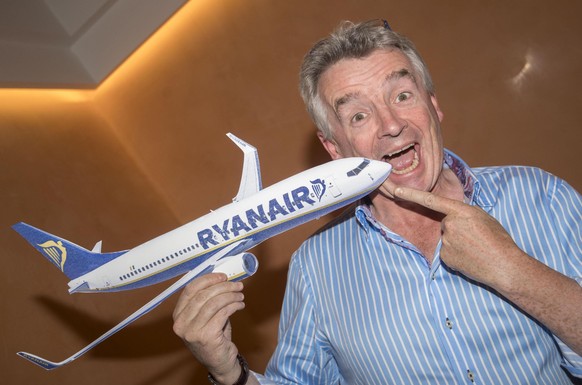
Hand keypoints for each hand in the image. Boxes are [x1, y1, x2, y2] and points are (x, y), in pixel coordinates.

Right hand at [173, 273, 245, 383]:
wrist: (219, 362)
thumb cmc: (213, 336)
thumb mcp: (204, 317)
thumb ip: (207, 300)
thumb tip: (222, 280)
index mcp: (178, 315)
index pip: (190, 289)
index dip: (208, 279)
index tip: (223, 276)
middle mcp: (181, 323)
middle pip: (203, 295)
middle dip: (223, 287)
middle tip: (237, 285)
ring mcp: (192, 331)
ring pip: (214, 303)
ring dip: (231, 296)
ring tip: (240, 296)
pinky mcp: (206, 337)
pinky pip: (222, 313)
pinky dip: (234, 306)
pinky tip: (240, 306)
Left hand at [393, 186, 523, 288]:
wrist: (504, 265)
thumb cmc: (498, 239)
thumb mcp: (483, 217)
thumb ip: (464, 213)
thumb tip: (452, 215)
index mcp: (460, 212)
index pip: (431, 201)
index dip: (412, 195)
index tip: (396, 192)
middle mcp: (449, 225)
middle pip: (445, 223)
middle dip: (456, 228)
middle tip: (475, 236)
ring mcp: (445, 242)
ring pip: (446, 238)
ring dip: (457, 241)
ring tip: (476, 247)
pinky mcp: (444, 257)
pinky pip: (447, 251)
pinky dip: (456, 254)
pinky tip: (470, 257)